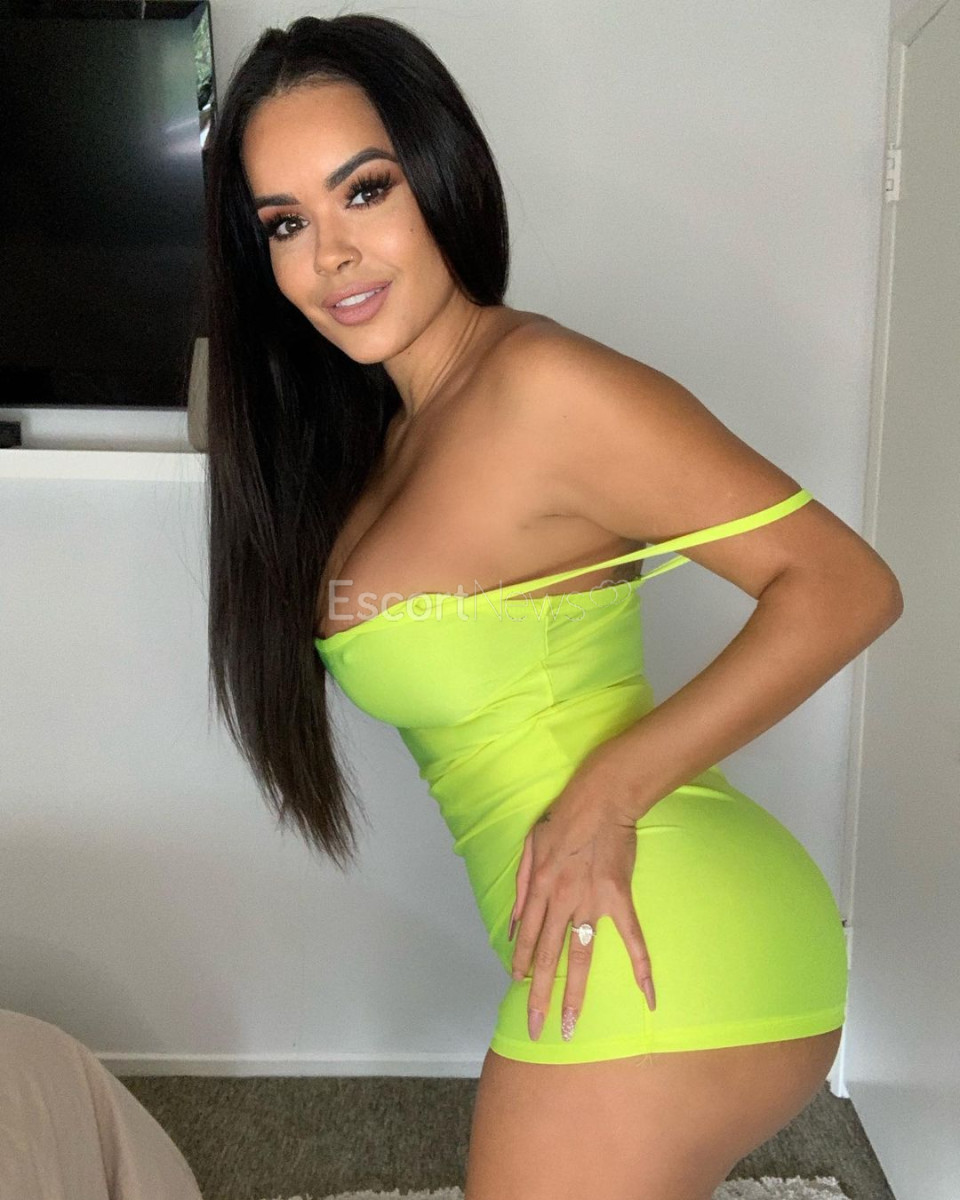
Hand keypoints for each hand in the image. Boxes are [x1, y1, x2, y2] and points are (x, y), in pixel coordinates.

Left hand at [508, 772, 656, 1042]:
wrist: (600, 800)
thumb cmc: (562, 819)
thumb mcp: (529, 847)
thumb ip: (519, 887)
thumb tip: (510, 926)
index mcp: (538, 889)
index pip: (526, 938)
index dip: (520, 965)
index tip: (517, 990)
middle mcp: (560, 902)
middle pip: (548, 958)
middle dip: (539, 996)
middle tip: (535, 1029)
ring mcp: (590, 903)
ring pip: (580, 957)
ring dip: (573, 994)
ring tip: (569, 1026)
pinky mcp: (618, 899)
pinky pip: (631, 938)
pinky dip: (641, 966)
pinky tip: (648, 996)